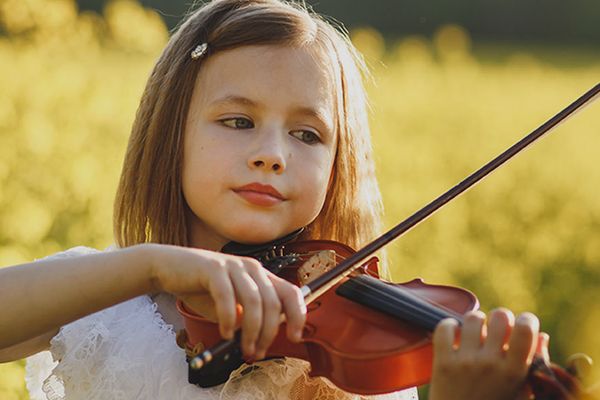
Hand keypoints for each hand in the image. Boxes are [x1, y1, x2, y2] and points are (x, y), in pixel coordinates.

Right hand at [143, 244, 305, 359]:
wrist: (170, 268)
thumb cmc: (203, 289)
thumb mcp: (233, 306)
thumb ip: (249, 318)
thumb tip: (264, 340)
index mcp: (261, 276)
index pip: (291, 292)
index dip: (298, 315)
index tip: (295, 337)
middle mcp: (252, 268)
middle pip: (273, 302)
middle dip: (268, 333)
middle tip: (257, 352)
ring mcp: (234, 266)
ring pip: (254, 301)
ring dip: (251, 331)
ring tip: (243, 348)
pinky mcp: (213, 268)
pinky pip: (227, 297)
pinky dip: (228, 319)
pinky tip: (225, 332)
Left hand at [428, 308, 546, 399]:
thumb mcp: (520, 393)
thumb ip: (533, 366)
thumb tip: (541, 336)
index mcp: (514, 372)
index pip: (525, 329)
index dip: (527, 320)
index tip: (522, 325)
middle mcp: (490, 364)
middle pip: (500, 316)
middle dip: (501, 319)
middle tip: (497, 330)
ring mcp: (465, 362)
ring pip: (473, 318)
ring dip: (476, 322)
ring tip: (476, 334)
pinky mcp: (442, 362)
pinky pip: (444, 328)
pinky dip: (448, 326)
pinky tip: (455, 335)